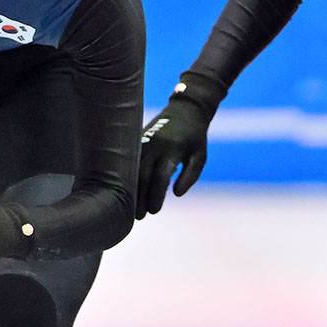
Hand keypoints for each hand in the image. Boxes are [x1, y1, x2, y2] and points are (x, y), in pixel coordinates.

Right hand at [136, 97, 209, 219]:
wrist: (185, 110)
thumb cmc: (195, 137)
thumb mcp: (200, 156)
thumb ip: (190, 176)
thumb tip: (176, 194)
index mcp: (173, 150)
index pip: (161, 177)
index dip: (156, 196)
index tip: (154, 211)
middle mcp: (156, 145)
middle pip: (143, 175)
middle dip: (140, 197)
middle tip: (138, 216)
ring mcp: (145, 141)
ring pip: (132, 168)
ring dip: (131, 189)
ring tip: (130, 207)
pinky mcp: (138, 139)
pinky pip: (129, 160)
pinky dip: (127, 176)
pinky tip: (126, 190)